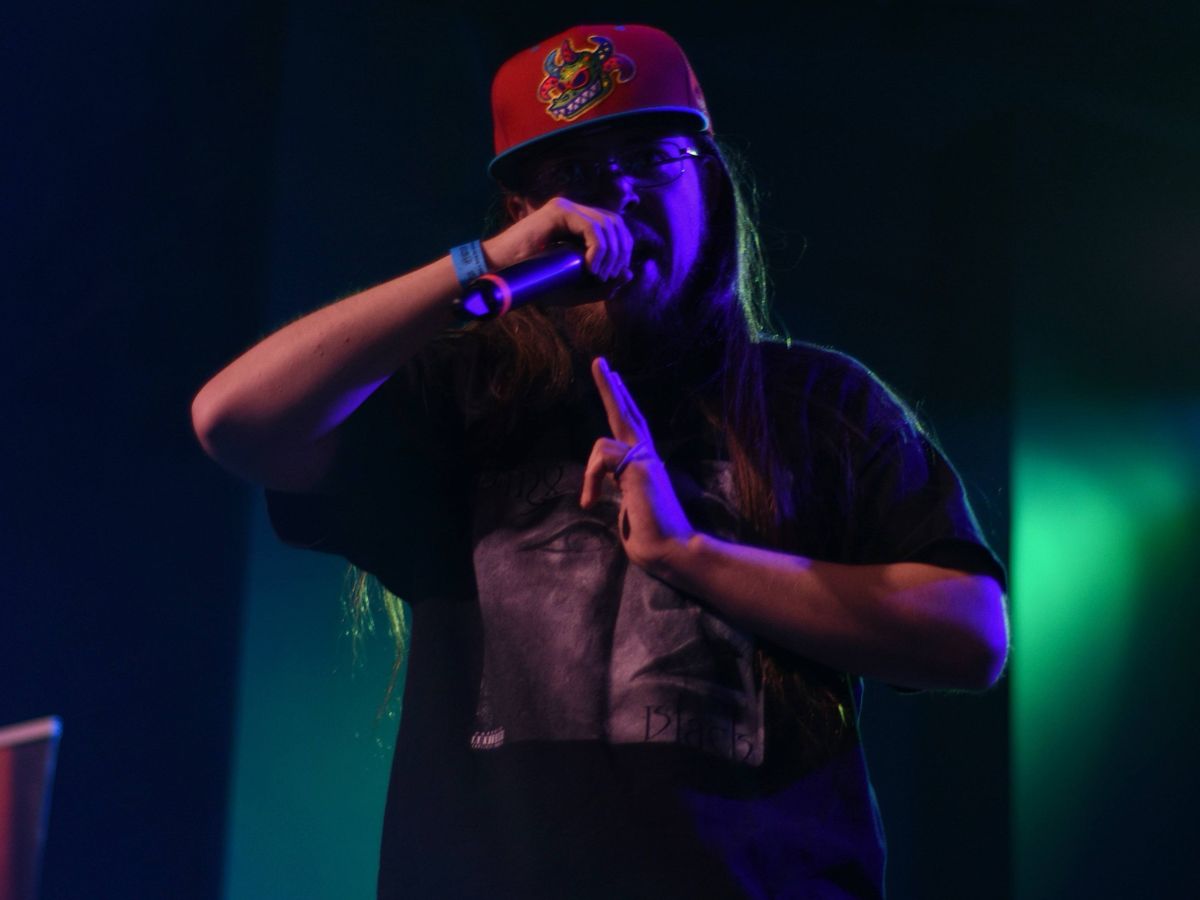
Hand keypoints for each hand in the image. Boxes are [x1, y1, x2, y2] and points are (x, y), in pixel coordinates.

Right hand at [482, 197, 634, 286]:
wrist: (501, 274)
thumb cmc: (534, 283)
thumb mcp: (575, 289)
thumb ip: (602, 284)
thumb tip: (629, 273)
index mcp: (581, 225)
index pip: (616, 229)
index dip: (623, 251)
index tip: (613, 276)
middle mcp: (575, 212)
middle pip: (616, 223)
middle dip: (621, 251)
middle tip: (609, 276)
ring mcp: (566, 209)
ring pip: (607, 223)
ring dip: (610, 252)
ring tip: (598, 274)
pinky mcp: (558, 211)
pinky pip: (592, 226)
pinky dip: (598, 248)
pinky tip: (590, 266)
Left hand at [581, 356, 694, 573]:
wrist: (671, 552)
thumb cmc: (652, 537)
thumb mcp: (628, 507)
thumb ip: (619, 488)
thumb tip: (602, 482)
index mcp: (644, 464)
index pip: (633, 425)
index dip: (622, 402)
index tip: (614, 379)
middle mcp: (648, 457)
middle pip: (627, 413)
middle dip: (610, 387)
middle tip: (599, 362)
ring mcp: (646, 460)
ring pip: (602, 443)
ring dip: (590, 476)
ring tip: (590, 502)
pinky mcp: (639, 467)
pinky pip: (601, 457)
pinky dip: (592, 480)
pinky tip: (593, 501)